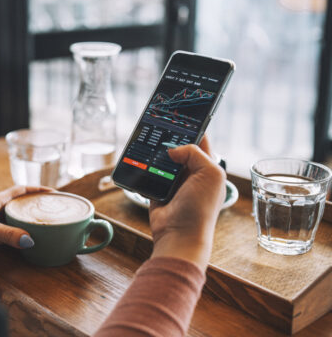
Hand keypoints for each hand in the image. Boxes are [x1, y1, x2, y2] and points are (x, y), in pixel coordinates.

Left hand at [0, 185, 52, 253]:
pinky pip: (9, 234)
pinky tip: (27, 242)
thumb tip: (30, 240)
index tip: (53, 192)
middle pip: (20, 204)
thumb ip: (7, 234)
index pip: (20, 190)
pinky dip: (19, 236)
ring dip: (28, 222)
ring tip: (44, 226)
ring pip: (15, 220)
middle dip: (35, 205)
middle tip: (53, 211)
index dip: (36, 189)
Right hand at [149, 136, 225, 270]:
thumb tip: (172, 149)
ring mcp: (173, 182)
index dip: (192, 127)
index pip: (200, 140)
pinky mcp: (156, 190)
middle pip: (178, 148)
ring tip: (146, 139)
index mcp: (208, 167)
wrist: (179, 234)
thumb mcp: (209, 173)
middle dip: (169, 138)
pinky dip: (143, 166)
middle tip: (158, 123)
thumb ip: (194, 153)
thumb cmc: (201, 208)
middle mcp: (191, 173)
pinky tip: (138, 157)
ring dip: (155, 152)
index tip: (180, 113)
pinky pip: (148, 172)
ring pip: (162, 159)